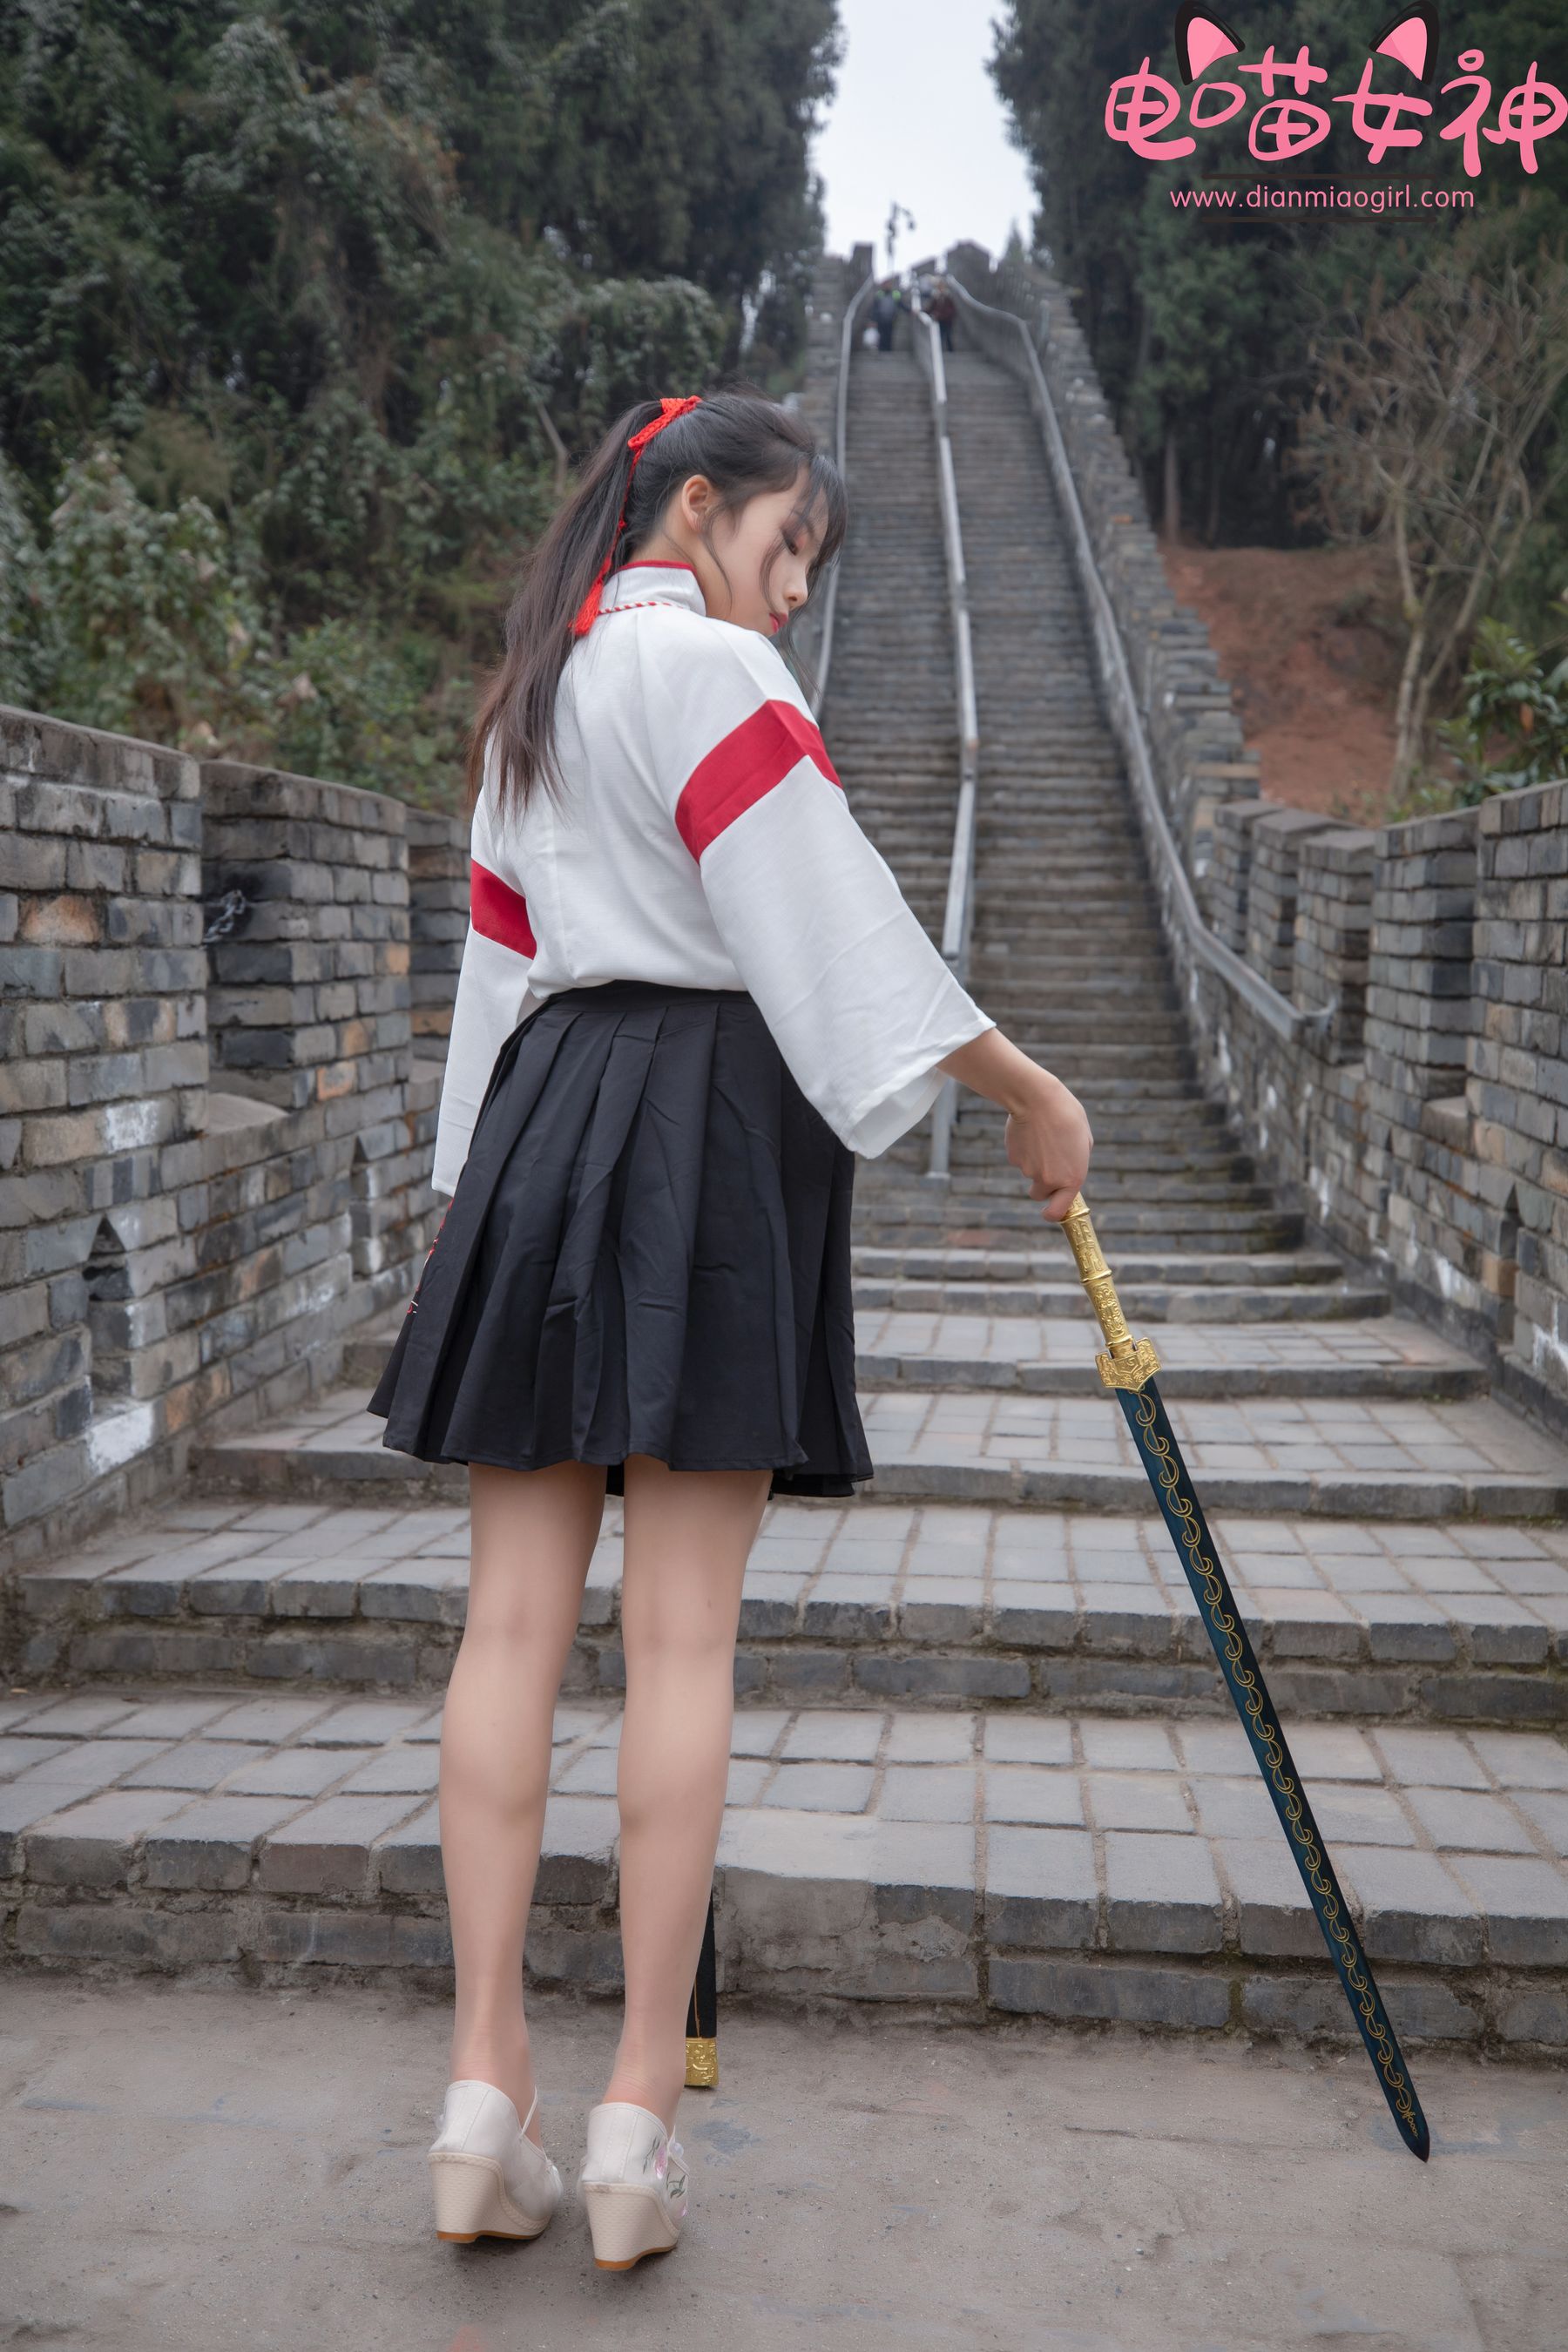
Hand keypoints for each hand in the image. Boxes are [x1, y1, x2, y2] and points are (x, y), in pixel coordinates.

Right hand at [935, 1028, 1093, 1221]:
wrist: (1037, 1098)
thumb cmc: (1066, 1114)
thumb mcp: (1083, 1138)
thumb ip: (1078, 1159)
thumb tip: (1069, 1166)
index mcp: (1072, 1178)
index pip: (1056, 1212)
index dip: (1052, 1214)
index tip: (1050, 1210)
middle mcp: (1049, 1179)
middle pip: (1038, 1194)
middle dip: (1041, 1184)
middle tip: (1046, 1162)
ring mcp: (1028, 1170)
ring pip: (1029, 1172)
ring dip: (1034, 1159)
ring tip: (1041, 1135)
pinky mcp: (1013, 1157)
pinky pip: (1019, 1158)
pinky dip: (1023, 1149)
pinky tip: (1029, 1130)